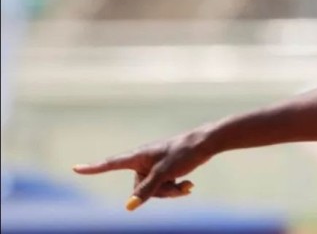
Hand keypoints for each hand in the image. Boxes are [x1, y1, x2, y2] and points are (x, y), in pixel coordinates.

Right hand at [73, 129, 213, 210]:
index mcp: (138, 156)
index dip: (93, 168)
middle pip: (140, 188)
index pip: (111, 164)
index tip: (76, 168)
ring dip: (170, 191)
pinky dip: (176, 188)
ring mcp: (154, 167)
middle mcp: (144, 161)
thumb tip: (129, 206)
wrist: (206, 144)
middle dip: (159, 192)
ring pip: (154, 191)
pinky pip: (164, 187)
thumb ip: (147, 190)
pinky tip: (190, 185)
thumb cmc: (184, 152)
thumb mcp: (165, 173)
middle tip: (176, 182)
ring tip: (186, 184)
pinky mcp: (165, 170)